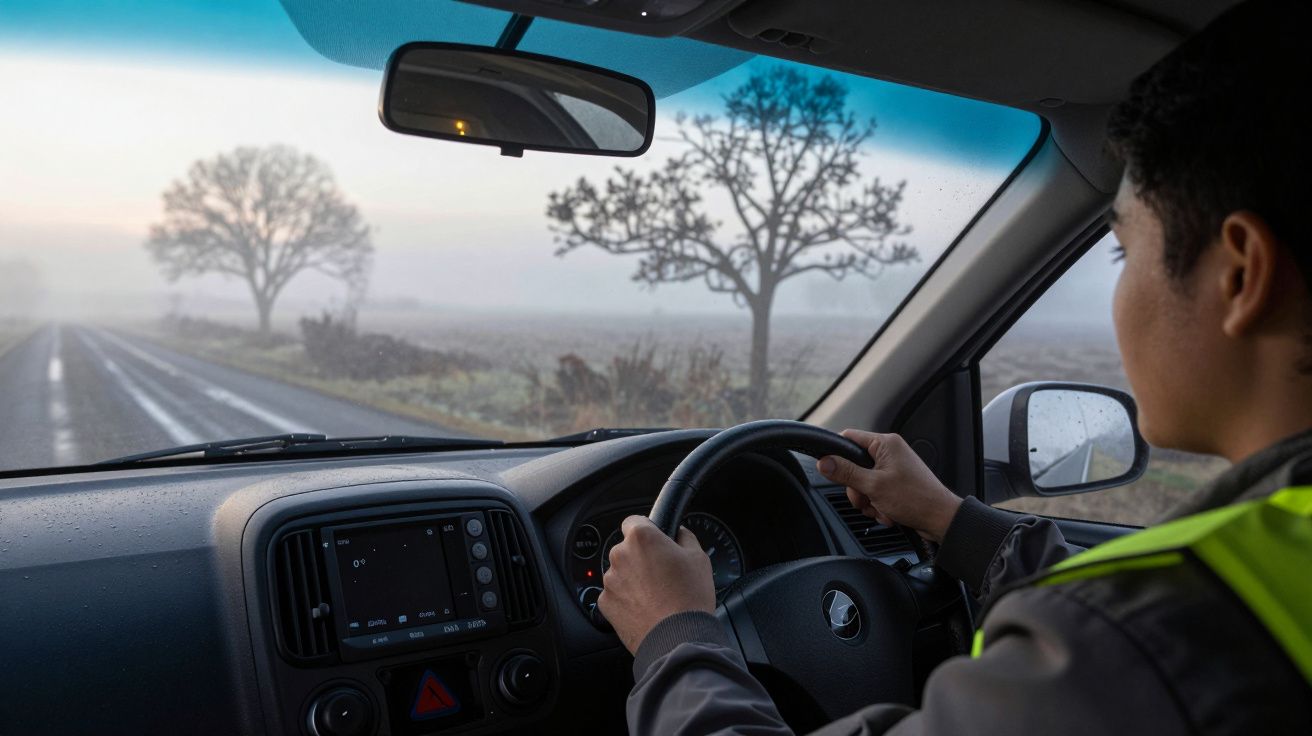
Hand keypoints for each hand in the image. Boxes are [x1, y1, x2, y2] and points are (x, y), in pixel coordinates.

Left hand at [597, 516, 715, 654]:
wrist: (678, 638)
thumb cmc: (690, 597)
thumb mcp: (699, 557)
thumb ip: (684, 536)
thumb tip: (678, 532)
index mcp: (641, 537)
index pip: (634, 521)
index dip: (647, 530)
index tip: (655, 541)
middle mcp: (620, 555)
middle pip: (627, 549)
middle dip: (641, 558)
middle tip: (662, 573)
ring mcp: (610, 580)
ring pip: (620, 573)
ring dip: (633, 579)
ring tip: (656, 595)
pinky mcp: (605, 603)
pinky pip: (615, 595)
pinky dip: (626, 599)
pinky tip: (645, 608)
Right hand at [817, 429, 961, 541]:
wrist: (941, 519)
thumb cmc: (916, 499)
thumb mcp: (874, 486)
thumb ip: (846, 473)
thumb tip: (824, 462)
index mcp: (885, 444)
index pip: (849, 438)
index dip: (837, 454)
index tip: (831, 470)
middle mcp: (890, 452)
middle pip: (854, 466)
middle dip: (856, 488)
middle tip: (864, 499)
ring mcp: (893, 468)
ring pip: (863, 482)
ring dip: (868, 500)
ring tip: (881, 509)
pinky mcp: (896, 483)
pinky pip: (875, 491)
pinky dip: (877, 504)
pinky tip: (887, 512)